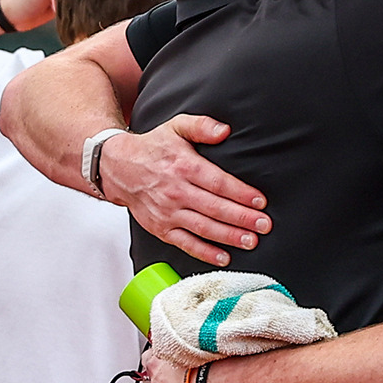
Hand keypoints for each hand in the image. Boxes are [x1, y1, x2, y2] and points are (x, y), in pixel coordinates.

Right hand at [99, 117, 269, 266]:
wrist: (118, 168)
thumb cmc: (153, 148)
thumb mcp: (176, 127)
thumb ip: (201, 126)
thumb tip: (224, 130)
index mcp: (184, 167)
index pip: (217, 182)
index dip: (240, 193)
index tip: (260, 201)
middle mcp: (176, 192)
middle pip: (214, 208)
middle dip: (242, 218)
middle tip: (264, 225)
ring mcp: (167, 213)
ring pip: (203, 228)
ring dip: (229, 236)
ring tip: (251, 241)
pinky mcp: (161, 229)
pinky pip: (185, 244)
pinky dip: (205, 253)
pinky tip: (224, 257)